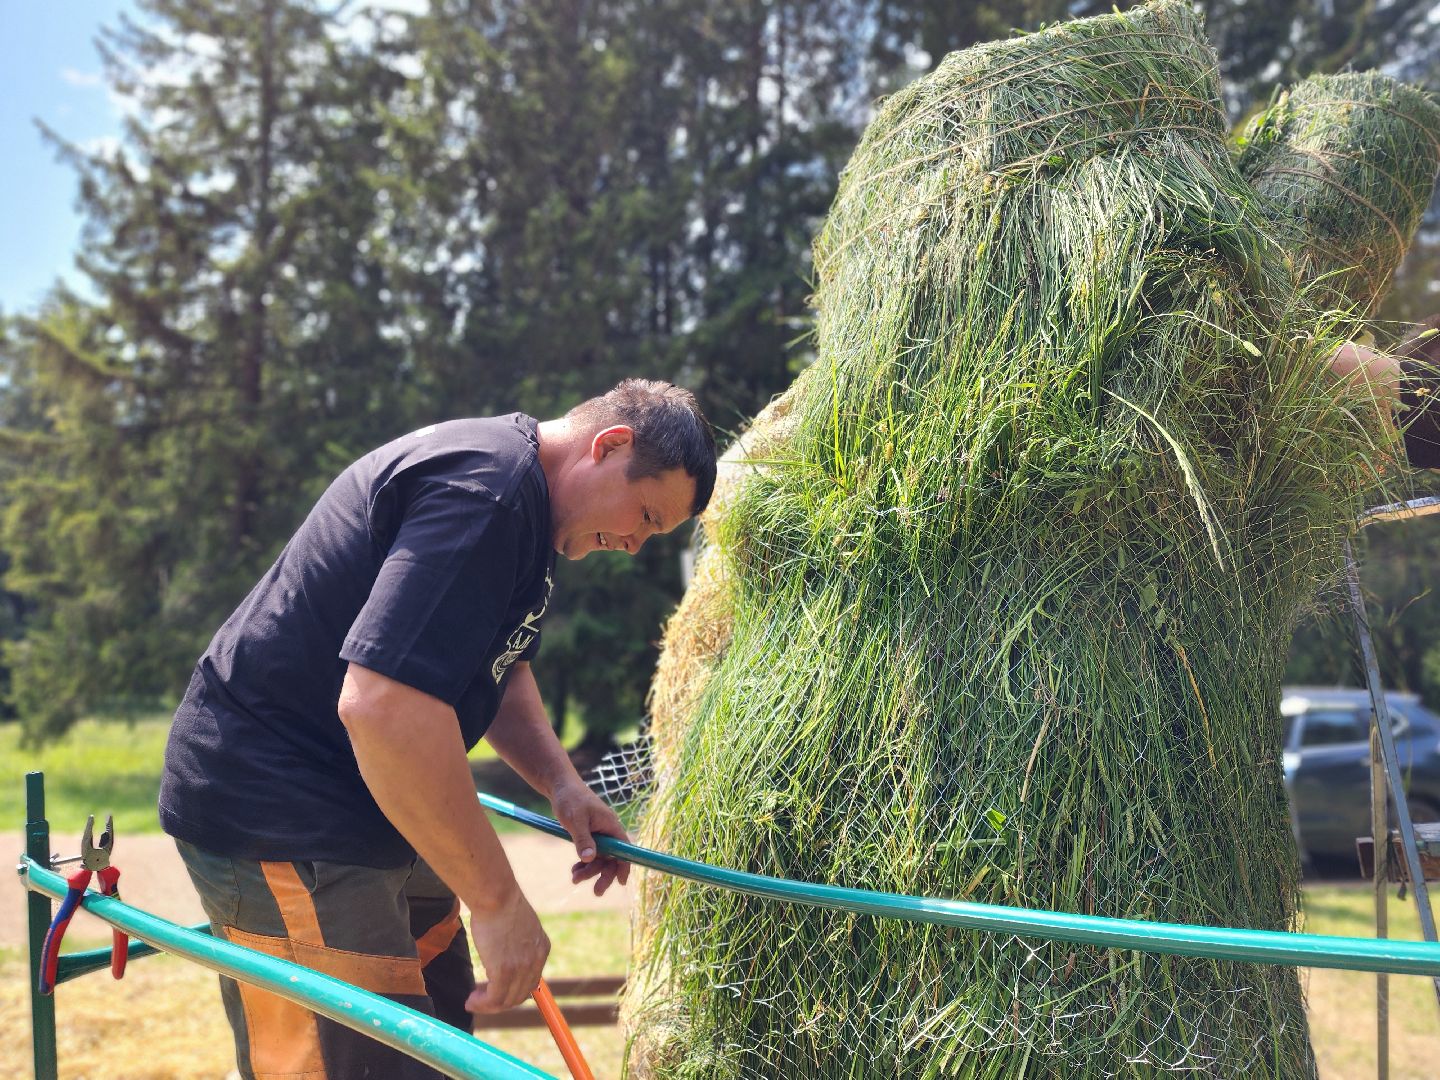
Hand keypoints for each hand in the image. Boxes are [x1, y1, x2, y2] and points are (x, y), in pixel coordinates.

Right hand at [465, 888, 549, 1013]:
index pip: (532, 981)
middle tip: (481, 998)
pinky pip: (494, 999)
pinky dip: (482, 1004)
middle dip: (501, 1000)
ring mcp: (521, 967)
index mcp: (541, 947)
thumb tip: (505, 952)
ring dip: (488, 1005)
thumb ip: (517, 941)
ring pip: (507, 1000)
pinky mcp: (504, 971)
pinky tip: (470, 1001)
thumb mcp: (519, 924)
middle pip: (521, 994)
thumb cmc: (500, 902)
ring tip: (473, 1001)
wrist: (496, 894)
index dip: (513, 990)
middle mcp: (536, 959)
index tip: (496, 989)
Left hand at [550, 778, 631, 895]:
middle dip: (604, 875)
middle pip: (612, 858)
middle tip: (596, 892)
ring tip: (575, 879)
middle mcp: (607, 831)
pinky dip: (583, 863)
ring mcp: (598, 834)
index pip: (624, 849)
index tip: (622, 882)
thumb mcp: (575, 820)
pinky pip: (590, 854)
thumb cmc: (570, 799)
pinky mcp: (588, 835)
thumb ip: (583, 839)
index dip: (625, 866)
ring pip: (599, 858)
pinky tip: (574, 870)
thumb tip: (590, 859)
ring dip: (589, 871)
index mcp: (611, 825)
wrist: (560, 787)